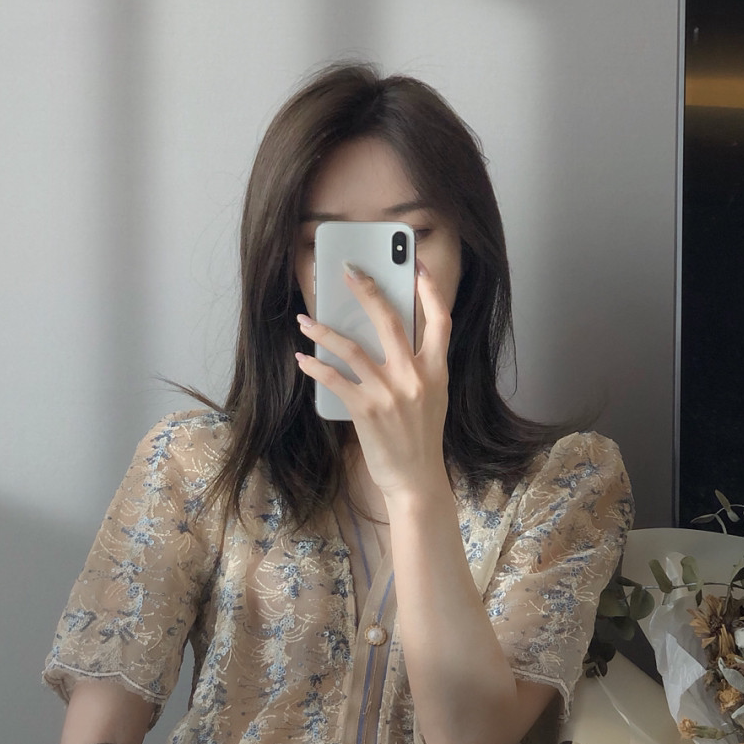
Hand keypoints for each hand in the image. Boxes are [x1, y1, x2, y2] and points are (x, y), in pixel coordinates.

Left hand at [294, 261, 452, 498]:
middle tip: (349, 272)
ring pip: (352, 347)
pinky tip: (303, 358)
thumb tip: (389, 338)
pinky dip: (315, 366)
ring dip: (324, 330)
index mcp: (437, 370)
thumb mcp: (432, 397)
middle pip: (390, 320)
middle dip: (367, 291)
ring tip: (306, 320)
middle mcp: (415, 376)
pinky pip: (335, 379)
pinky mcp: (367, 410)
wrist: (415, 478)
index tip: (416, 265)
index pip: (440, 320)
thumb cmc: (420, 438)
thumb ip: (419, 367)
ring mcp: (390, 393)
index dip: (429, 289)